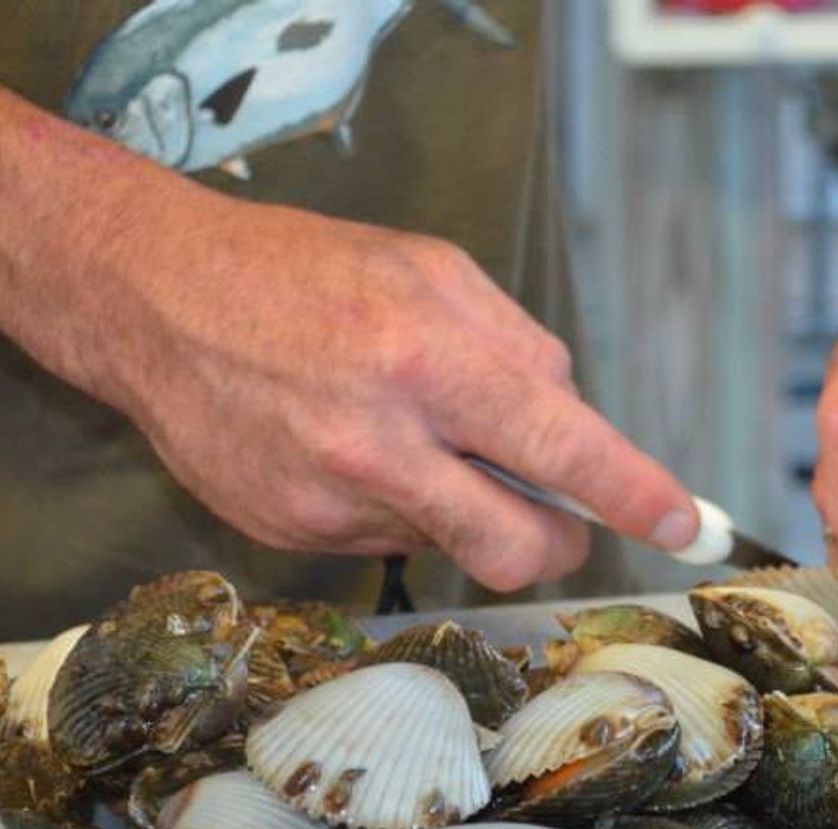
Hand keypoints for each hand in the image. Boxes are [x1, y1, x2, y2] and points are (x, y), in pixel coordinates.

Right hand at [42, 190, 697, 590]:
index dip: (634, 496)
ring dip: (466, 508)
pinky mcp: (291, 536)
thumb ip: (519, 350)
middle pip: (519, 547)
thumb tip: (577, 428)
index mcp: (428, 360)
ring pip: (454, 546)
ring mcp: (331, 502)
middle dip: (560, 540)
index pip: (562, 451)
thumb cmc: (304, 271)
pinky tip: (352, 451)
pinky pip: (389, 543)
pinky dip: (400, 508)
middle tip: (556, 508)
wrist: (153, 298)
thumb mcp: (432, 272)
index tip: (684, 525)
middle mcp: (380, 445)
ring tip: (413, 438)